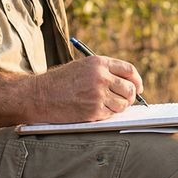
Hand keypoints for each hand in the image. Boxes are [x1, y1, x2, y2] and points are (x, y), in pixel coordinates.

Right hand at [31, 53, 145, 122]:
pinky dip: (108, 114)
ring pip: (123, 104)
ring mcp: (98, 94)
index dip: (137, 80)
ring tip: (108, 106)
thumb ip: (104, 71)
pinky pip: (112, 114)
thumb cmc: (60, 81)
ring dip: (120, 107)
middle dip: (131, 96)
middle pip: (130, 88)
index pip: (129, 70)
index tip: (138, 87)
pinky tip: (97, 110)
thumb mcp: (83, 67)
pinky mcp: (94, 111)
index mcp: (99, 63)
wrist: (40, 95)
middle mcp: (101, 77)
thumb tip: (127, 82)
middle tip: (125, 101)